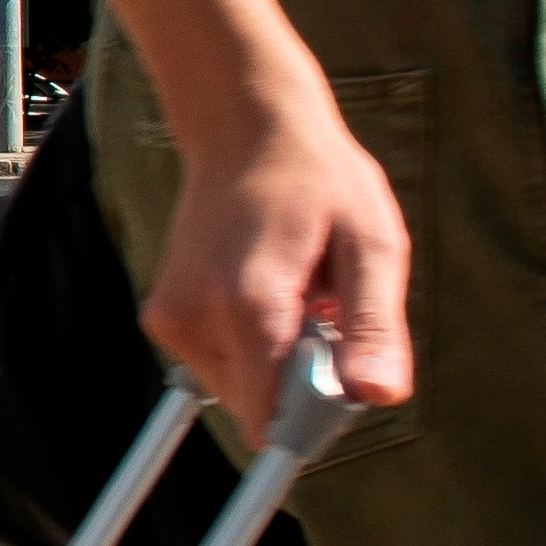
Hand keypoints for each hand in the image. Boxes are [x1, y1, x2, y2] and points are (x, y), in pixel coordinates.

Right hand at [138, 84, 413, 420]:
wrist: (242, 129)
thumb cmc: (317, 179)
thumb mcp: (372, 242)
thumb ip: (375, 324)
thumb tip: (379, 396)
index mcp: (249, 302)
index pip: (274, 417)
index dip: (321, 411)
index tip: (344, 360)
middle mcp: (195, 317)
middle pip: (260, 408)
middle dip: (304, 383)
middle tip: (327, 314)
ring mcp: (172, 320)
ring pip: (242, 392)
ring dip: (280, 364)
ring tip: (298, 296)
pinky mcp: (165, 320)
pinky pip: (222, 368)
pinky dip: (254, 349)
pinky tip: (270, 295)